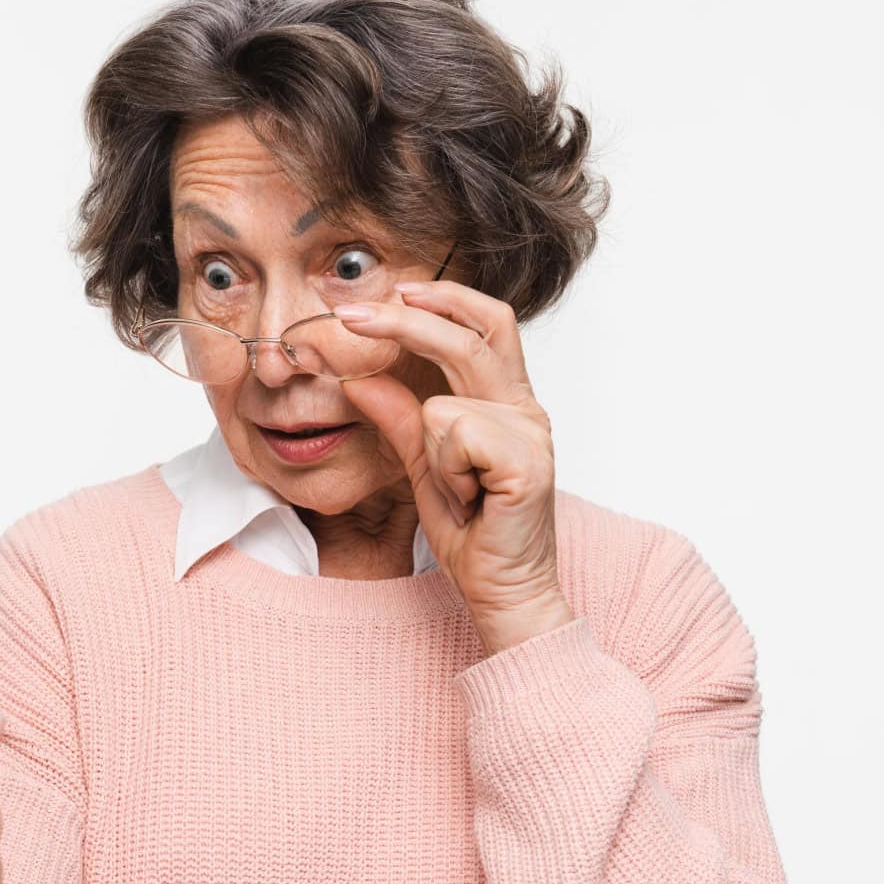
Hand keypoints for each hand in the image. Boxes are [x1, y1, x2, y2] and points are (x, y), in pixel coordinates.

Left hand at [337, 282, 574, 655]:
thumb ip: (399, 419)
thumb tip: (359, 379)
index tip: (393, 293)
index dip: (444, 299)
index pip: (486, 323)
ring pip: (445, 405)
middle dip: (406, 321)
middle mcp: (526, 410)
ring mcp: (531, 435)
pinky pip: (454, 438)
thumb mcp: (424, 466)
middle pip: (470, 336)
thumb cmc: (473, 533)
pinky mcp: (526, 464)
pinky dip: (446, 472)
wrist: (502, 591)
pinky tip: (470, 500)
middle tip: (352, 318)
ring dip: (432, 453)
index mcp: (508, 402)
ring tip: (457, 491)